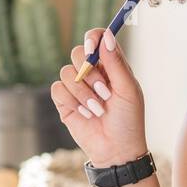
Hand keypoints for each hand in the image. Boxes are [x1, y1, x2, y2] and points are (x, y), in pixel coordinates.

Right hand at [50, 26, 146, 165]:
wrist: (116, 150)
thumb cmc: (128, 120)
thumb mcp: (128, 90)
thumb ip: (116, 63)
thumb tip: (106, 36)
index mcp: (111, 66)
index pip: (98, 39)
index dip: (93, 38)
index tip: (93, 48)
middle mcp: (93, 73)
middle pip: (77, 52)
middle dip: (89, 72)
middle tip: (104, 91)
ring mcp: (77, 87)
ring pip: (66, 72)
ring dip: (84, 93)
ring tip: (98, 109)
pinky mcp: (64, 101)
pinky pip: (58, 89)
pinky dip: (72, 101)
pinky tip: (85, 114)